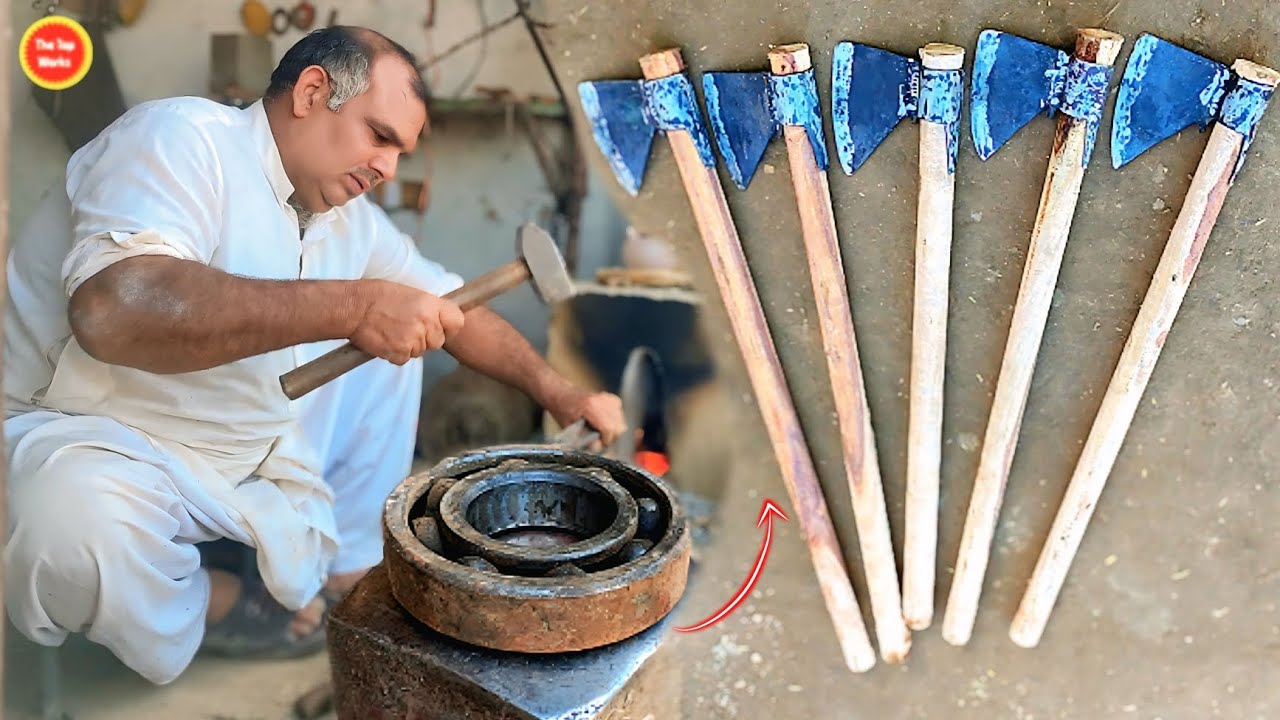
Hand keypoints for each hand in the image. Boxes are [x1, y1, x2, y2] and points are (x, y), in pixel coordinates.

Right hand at [350, 280, 464, 364]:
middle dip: (426, 338)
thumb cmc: (376, 295)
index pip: (457, 322)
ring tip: (392, 330)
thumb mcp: (410, 293)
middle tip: (407, 327)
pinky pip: (404, 359)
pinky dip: (396, 353)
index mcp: (431, 305)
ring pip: (420, 351)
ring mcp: (414, 340)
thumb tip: (438, 318)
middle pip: (438, 341)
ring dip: (409, 345)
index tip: (441, 326)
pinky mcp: (400, 354)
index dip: (449, 326)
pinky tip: (385, 339)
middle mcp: (426, 323)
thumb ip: (428, 307)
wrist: (352, 308)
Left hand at [548, 387, 626, 446]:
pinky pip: (620, 418)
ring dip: (611, 431)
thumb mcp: (569, 428)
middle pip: (618, 427)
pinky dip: (613, 424)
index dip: (605, 440)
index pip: (609, 429)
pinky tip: (601, 422)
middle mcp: (604, 401)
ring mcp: (610, 399)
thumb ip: (584, 439)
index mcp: (591, 407)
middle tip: (596, 439)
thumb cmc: (563, 411)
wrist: (563, 394)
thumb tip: (598, 448)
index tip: (597, 444)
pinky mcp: (613, 400)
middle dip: (609, 437)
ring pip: (621, 424)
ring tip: (597, 430)